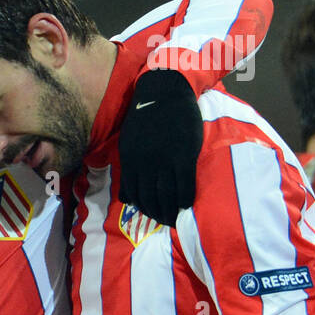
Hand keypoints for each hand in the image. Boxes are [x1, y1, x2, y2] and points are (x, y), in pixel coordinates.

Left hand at [117, 69, 203, 225]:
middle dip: (156, 214)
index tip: (149, 214)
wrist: (165, 93)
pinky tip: (187, 205)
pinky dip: (185, 199)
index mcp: (130, 160)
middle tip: (164, 221)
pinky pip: (185, 184)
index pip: (133, 193)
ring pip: (167, 195)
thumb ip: (129, 167)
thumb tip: (127, 196)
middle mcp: (145, 164)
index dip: (141, 208)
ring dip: (170, 211)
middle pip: (150, 198)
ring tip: (174, 218)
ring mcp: (165, 161)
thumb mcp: (129, 142)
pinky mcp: (183, 156)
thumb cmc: (146, 117)